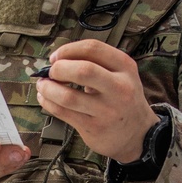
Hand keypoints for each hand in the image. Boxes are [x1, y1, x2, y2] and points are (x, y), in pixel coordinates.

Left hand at [35, 40, 157, 161]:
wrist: (138, 134)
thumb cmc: (123, 99)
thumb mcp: (121, 74)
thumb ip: (96, 63)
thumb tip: (57, 59)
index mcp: (125, 68)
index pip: (93, 49)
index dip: (68, 50)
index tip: (56, 56)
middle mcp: (119, 88)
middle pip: (83, 70)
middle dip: (59, 69)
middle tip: (51, 72)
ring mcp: (107, 111)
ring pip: (68, 96)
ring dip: (48, 88)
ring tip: (43, 85)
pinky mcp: (94, 128)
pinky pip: (63, 113)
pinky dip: (48, 103)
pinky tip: (46, 99)